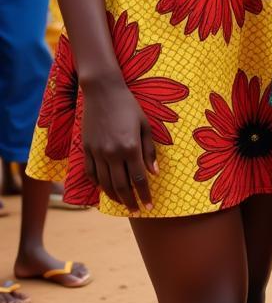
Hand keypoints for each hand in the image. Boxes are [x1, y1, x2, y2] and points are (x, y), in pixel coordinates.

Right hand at [80, 79, 156, 211]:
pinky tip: (106, 189)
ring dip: (115, 196)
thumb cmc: (129, 106)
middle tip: (137, 210)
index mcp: (130, 147)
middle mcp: (112, 153)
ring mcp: (97, 152)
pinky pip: (91, 173)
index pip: (139, 178)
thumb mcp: (145, 125)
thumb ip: (149, 150)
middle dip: (130, 201)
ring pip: (105, 183)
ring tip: (124, 203)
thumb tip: (154, 172)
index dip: (145, 194)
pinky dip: (98, 184)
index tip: (149, 206)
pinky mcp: (86, 149)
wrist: (103, 92)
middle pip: (121, 186)